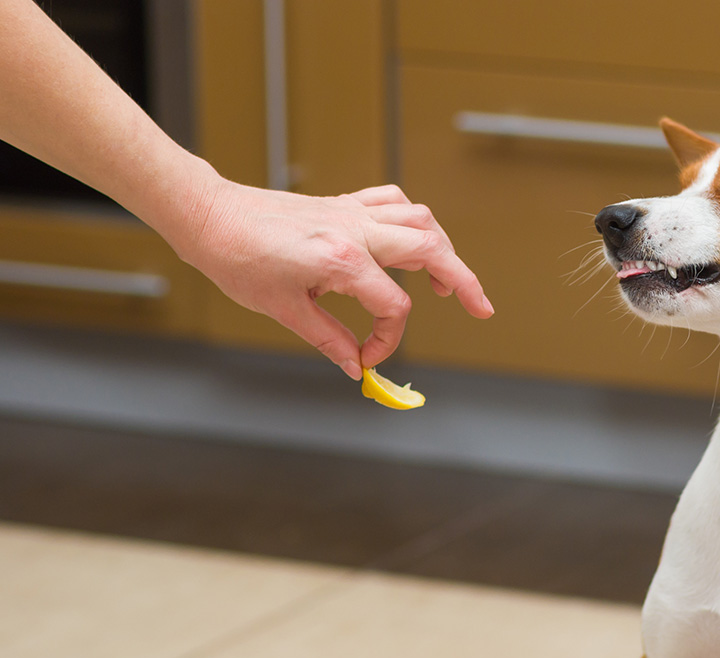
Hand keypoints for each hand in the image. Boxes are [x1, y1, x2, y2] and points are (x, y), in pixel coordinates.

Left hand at [169, 178, 492, 378]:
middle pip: (432, 250)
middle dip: (464, 281)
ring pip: (420, 220)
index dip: (387, 340)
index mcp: (341, 261)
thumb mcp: (285, 309)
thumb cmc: (237, 259)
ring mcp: (351, 213)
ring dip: (444, 248)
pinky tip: (411, 242)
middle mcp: (355, 230)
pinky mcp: (342, 204)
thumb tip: (353, 363)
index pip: (393, 306)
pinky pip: (393, 202)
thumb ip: (328, 337)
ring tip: (448, 280)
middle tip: (481, 307)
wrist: (209, 216)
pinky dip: (411, 220)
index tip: (367, 357)